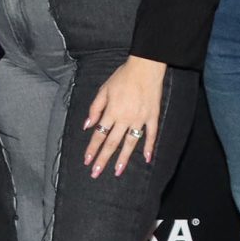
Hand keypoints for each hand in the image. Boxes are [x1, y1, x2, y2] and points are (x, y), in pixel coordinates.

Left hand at [82, 55, 167, 177]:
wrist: (145, 67)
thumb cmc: (122, 77)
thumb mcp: (104, 90)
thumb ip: (95, 108)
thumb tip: (87, 125)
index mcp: (111, 111)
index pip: (99, 134)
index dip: (92, 148)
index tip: (87, 161)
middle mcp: (125, 118)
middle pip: (112, 143)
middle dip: (103, 159)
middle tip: (96, 173)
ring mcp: (140, 119)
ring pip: (130, 143)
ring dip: (123, 158)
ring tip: (117, 172)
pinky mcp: (152, 117)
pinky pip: (152, 135)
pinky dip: (150, 147)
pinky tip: (147, 159)